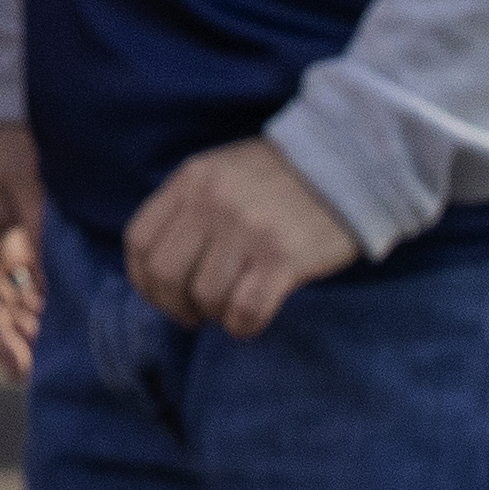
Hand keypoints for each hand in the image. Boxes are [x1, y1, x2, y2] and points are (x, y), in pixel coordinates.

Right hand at [0, 122, 47, 379]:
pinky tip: (58, 320)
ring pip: (3, 301)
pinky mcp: (5, 242)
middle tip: (44, 372)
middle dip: (13, 341)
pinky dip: (35, 304)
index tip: (15, 368)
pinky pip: (17, 284)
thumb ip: (41, 232)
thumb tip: (55, 286)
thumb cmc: (8, 145)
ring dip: (25, 326)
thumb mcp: (27, 183)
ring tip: (56, 352)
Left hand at [123, 138, 359, 336]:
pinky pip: (244, 311)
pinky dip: (243, 327)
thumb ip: (189, 208)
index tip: (162, 296)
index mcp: (191, 180)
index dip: (143, 280)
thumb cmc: (282, 177)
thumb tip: (160, 269)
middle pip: (165, 274)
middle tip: (196, 313)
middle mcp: (211, 202)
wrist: (350, 163)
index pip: (138, 241)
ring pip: (205, 297)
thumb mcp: (221, 173)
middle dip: (174, 305)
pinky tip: (252, 320)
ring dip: (216, 315)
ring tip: (232, 307)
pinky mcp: (281, 256)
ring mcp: (246, 229)